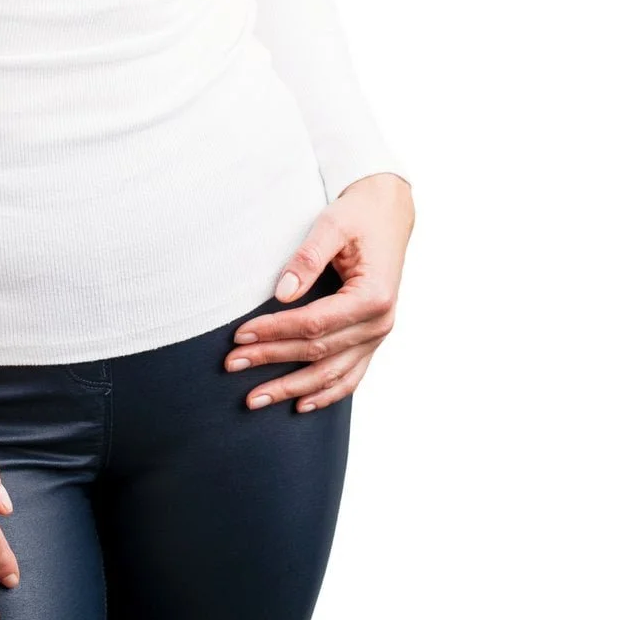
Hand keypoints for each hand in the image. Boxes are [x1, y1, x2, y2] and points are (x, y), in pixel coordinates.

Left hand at [230, 172, 415, 413]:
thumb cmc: (358, 217)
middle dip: (271, 359)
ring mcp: (378, 335)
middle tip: (231, 365)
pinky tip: (300, 405)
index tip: (238, 335)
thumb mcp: (331, 226)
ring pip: (332, 373)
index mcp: (373, 297)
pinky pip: (351, 376)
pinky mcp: (372, 338)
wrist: (388, 214)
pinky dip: (326, 393)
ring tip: (254, 400)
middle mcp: (380, 323)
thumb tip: (281, 293)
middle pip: (317, 351)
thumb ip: (307, 258)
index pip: (314, 324)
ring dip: (292, 388)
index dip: (274, 331)